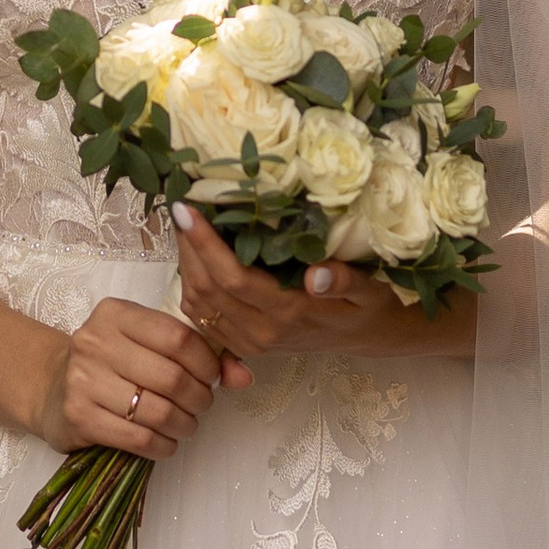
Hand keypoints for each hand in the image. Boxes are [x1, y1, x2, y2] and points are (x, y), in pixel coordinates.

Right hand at [33, 298, 239, 458]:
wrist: (53, 388)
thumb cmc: (112, 363)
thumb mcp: (148, 344)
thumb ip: (199, 354)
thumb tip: (244, 377)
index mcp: (115, 314)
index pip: (178, 337)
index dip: (207, 363)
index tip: (212, 377)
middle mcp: (94, 342)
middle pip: (172, 377)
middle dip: (199, 398)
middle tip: (201, 405)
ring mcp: (83, 380)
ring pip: (158, 412)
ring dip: (184, 425)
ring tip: (186, 424)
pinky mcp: (78, 417)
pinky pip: (139, 439)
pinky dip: (164, 446)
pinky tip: (165, 442)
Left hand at [172, 205, 465, 362]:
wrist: (368, 338)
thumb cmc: (368, 305)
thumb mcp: (368, 290)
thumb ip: (344, 281)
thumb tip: (316, 275)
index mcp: (288, 314)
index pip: (232, 278)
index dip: (205, 244)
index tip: (186, 209)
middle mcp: (262, 332)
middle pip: (206, 288)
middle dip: (187, 247)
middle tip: (180, 205)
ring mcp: (249, 341)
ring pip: (198, 303)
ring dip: (184, 263)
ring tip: (184, 223)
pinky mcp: (243, 343)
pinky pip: (202, 315)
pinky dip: (190, 282)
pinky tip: (192, 253)